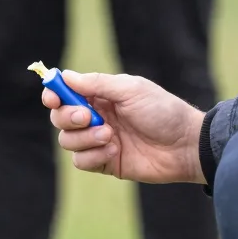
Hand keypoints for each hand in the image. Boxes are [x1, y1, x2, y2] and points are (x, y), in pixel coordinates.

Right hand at [43, 71, 207, 184]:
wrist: (184, 145)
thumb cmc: (162, 111)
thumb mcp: (130, 89)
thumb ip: (97, 83)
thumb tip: (66, 76)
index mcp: (101, 96)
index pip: (65, 94)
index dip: (54, 95)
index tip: (53, 98)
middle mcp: (95, 118)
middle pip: (60, 119)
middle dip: (68, 117)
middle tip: (88, 117)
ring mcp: (98, 141)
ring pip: (67, 141)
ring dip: (85, 138)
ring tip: (111, 136)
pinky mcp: (104, 162)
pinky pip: (81, 162)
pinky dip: (93, 156)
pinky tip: (115, 151)